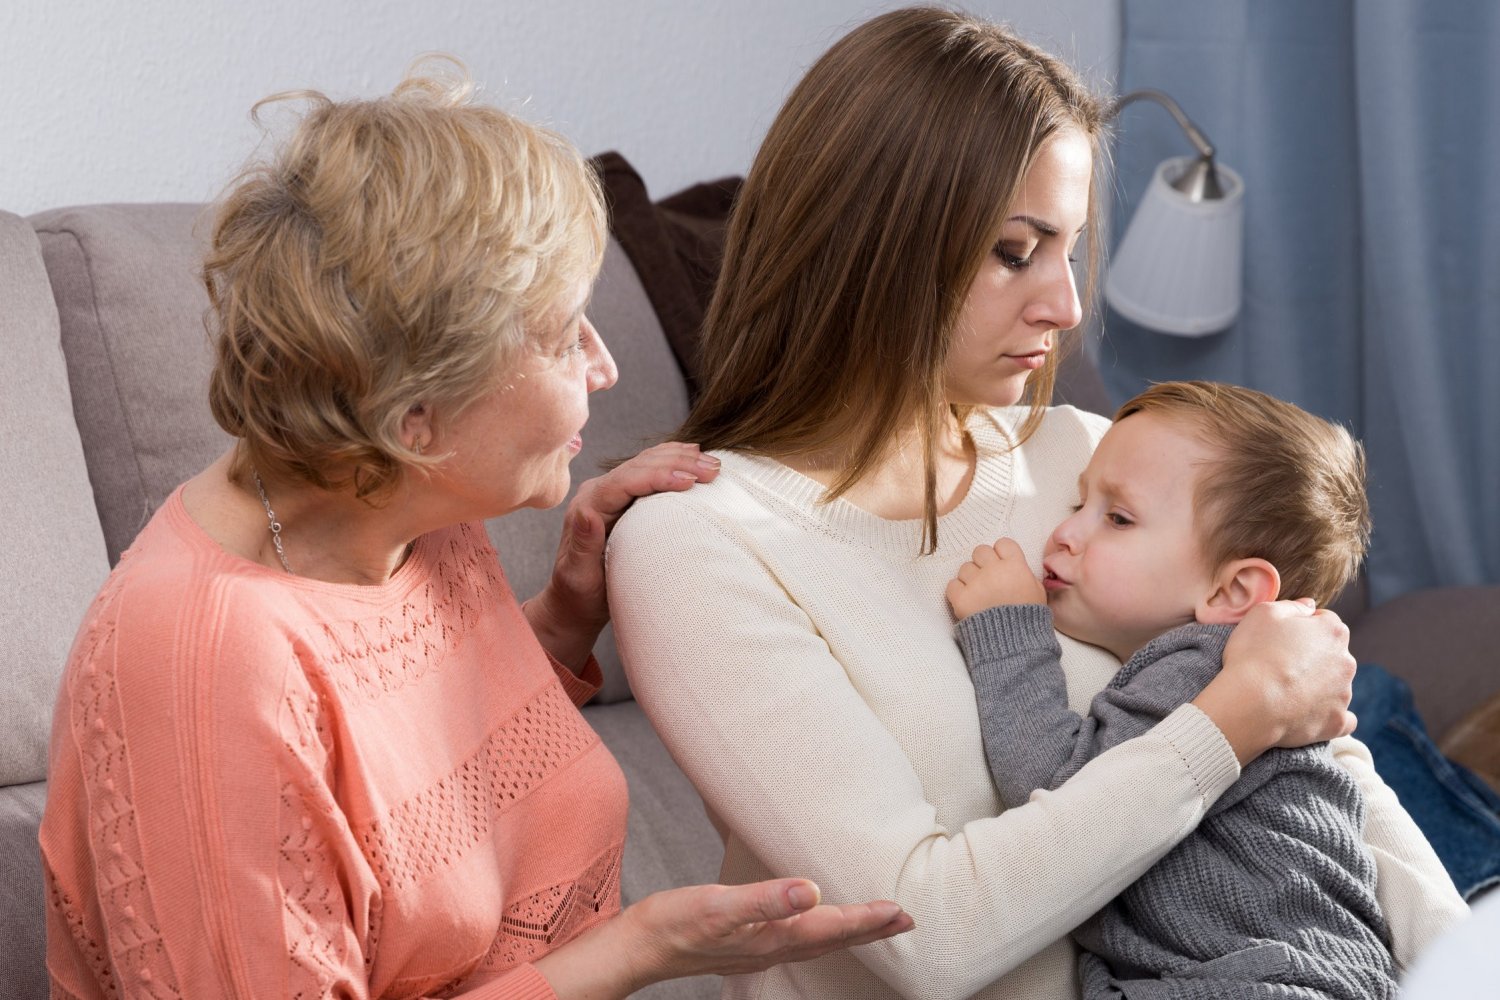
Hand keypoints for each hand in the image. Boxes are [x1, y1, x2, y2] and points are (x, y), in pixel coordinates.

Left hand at [527, 442, 720, 667]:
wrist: (574, 601)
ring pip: (648, 462)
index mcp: (588, 505)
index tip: (690, 481)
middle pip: (641, 465)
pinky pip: (650, 470)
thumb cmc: (579, 594)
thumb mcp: (579, 575)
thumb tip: (587, 513)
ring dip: (681, 459)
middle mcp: (598, 492)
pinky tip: (692, 457)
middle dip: (678, 464)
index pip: (626, 481)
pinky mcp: (624, 497)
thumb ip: (583, 544)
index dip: (659, 476)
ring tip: (713, 464)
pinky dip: (673, 461)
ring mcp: (611, 492)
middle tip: (712, 470)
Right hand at [533, 878, 912, 996]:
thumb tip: (811, 890)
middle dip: (871, 929)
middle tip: (907, 919)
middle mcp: (772, 947)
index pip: (831, 927)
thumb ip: (764, 898)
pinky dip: (819, 930)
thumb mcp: (717, 905)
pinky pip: (797, 940)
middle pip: (833, 939)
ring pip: (817, 942)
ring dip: (849, 930)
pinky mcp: (746, 942)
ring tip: (876, 921)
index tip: (901, 910)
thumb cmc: (672, 923)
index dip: (868, 919)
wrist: (636, 946)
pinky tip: (814, 921)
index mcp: (772, 937)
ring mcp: (759, 949)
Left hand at [945, 538, 1044, 619]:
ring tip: (979, 594)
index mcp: (1015, 566)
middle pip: (980, 551)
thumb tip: (1015, 567)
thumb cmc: (1029, 619)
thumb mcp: (1038, 593)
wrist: (1014, 645)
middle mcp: (994, 570)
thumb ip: (1026, 574)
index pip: (1003, 543)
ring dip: (970, 578)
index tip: (1001, 564)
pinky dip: (958, 592)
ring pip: (965, 567)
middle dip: (983, 563)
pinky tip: (968, 601)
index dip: (1001, 553)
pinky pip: (952, 585)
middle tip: (987, 578)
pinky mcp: (961, 598)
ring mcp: (976, 583)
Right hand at [1194, 598, 1356, 764]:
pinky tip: (1312, 714)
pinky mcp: (1337, 722)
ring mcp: (1344, 694)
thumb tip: (1309, 607)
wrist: (1250, 704)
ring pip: (1335, 685)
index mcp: (1332, 631)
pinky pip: (1342, 719)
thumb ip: (1291, 606)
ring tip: (1286, 692)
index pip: (1324, 621)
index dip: (1301, 627)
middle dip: (1313, 657)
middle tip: (1280, 664)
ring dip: (1318, 685)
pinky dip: (1329, 715)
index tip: (1280, 638)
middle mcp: (1346, 661)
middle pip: (1332, 654)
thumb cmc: (1253, 654)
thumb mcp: (1263, 613)